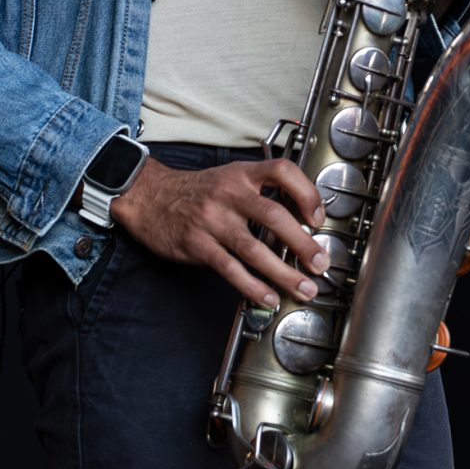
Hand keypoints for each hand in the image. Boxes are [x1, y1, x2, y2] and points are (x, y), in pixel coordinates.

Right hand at [110, 157, 328, 307]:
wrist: (149, 196)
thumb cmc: (197, 192)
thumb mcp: (229, 178)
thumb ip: (260, 196)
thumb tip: (297, 227)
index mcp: (242, 174)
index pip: (282, 171)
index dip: (306, 192)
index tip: (318, 216)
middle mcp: (229, 193)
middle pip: (274, 216)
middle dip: (303, 243)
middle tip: (320, 262)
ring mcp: (212, 220)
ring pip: (254, 249)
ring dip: (283, 273)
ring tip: (303, 288)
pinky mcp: (197, 244)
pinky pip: (230, 269)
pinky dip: (252, 286)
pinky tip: (268, 297)